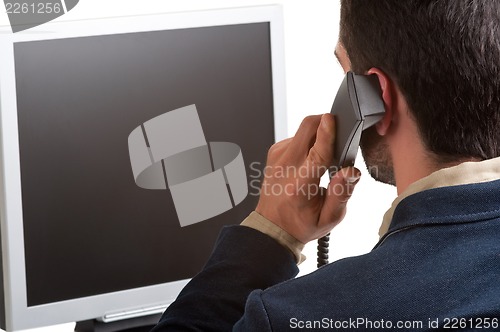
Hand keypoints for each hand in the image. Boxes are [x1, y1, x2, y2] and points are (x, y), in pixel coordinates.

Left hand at [255, 114, 360, 242]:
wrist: (272, 226)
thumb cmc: (301, 223)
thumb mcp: (329, 218)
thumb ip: (341, 193)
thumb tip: (351, 171)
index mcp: (300, 185)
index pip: (316, 154)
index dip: (326, 134)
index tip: (332, 119)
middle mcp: (286, 167)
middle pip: (307, 128)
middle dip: (327, 124)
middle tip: (340, 138)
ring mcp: (278, 156)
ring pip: (304, 130)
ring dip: (318, 136)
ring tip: (322, 160)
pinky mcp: (275, 151)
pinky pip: (297, 136)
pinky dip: (308, 142)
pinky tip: (309, 161)